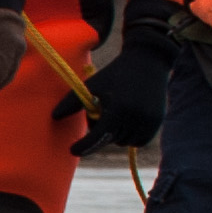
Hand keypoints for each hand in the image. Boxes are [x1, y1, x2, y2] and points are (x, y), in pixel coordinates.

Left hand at [84, 0, 174, 148]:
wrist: (147, 61)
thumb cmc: (115, 74)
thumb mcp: (93, 85)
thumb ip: (72, 102)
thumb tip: (54, 116)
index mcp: (118, 109)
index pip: (98, 136)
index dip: (84, 146)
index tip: (72, 150)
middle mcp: (136, 118)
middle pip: (110, 140)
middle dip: (101, 131)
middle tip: (100, 112)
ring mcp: (149, 121)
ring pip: (124, 142)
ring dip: (116, 134)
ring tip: (115, 113)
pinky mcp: (158, 122)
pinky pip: (139, 141)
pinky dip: (131, 136)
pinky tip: (127, 120)